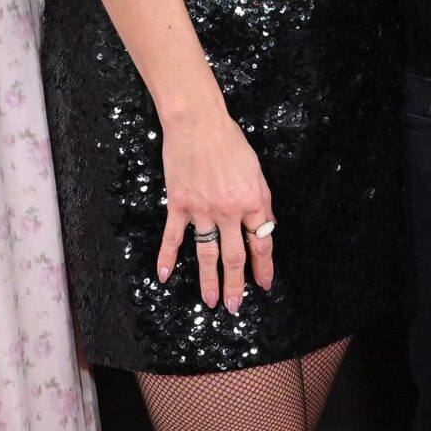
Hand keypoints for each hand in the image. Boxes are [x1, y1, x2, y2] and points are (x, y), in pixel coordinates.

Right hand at [157, 108, 275, 312]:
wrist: (198, 123)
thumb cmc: (229, 141)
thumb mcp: (256, 170)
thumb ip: (261, 200)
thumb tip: (266, 225)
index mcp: (251, 201)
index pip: (261, 242)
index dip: (264, 267)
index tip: (264, 284)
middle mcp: (228, 210)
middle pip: (234, 256)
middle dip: (236, 284)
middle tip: (235, 306)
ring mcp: (202, 210)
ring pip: (207, 253)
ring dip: (209, 280)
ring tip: (210, 302)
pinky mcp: (179, 204)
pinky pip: (173, 237)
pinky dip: (167, 257)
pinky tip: (163, 276)